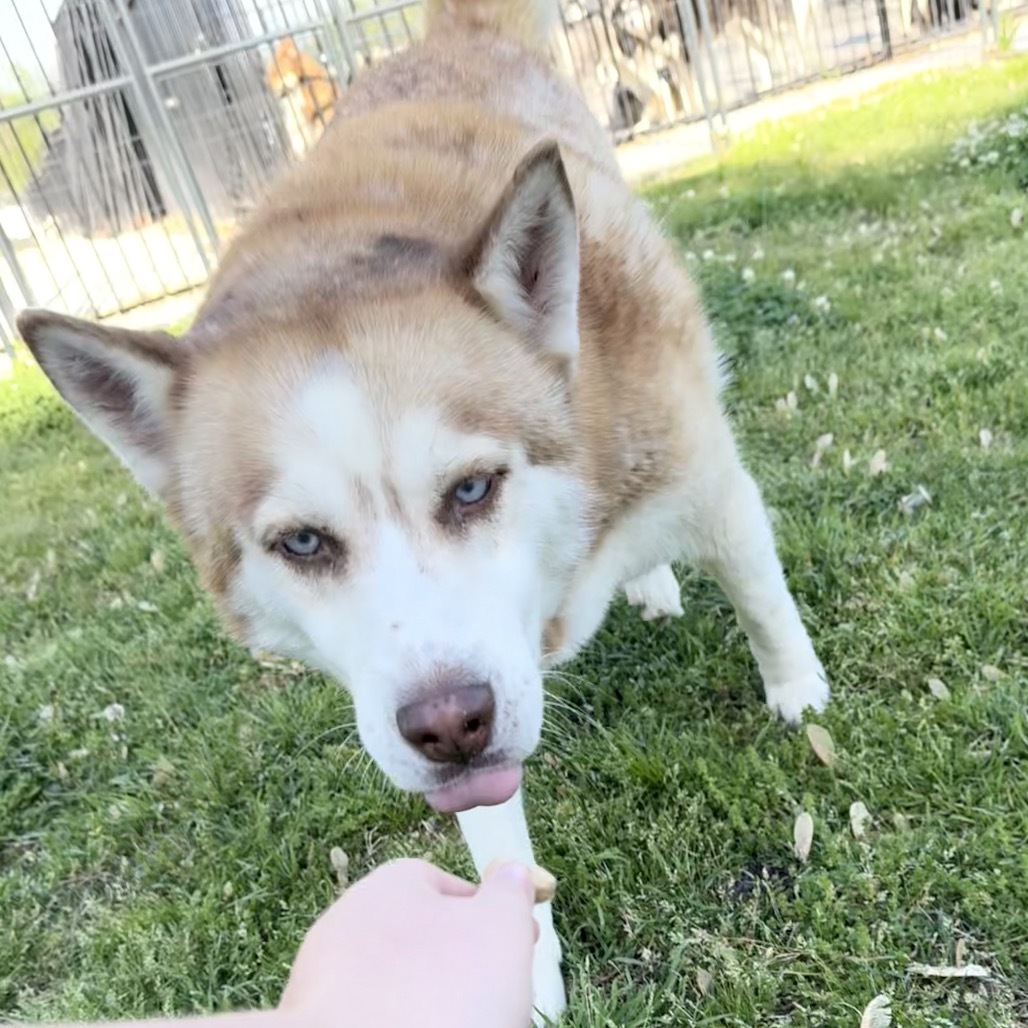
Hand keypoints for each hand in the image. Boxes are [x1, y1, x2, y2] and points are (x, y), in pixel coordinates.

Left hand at [278, 857, 538, 1027]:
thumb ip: (510, 892)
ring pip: (396, 985)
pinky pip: (372, 1016)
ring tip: (460, 1022)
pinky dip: (397, 1022)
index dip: (490, 916)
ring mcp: (325, 981)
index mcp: (390, 885)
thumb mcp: (500, 930)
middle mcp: (348, 923)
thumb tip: (512, 871)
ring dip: (430, 1002)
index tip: (520, 946)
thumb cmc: (436, 996)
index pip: (448, 886)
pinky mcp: (317, 1022)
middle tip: (497, 998)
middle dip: (461, 967)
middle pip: (422, 939)